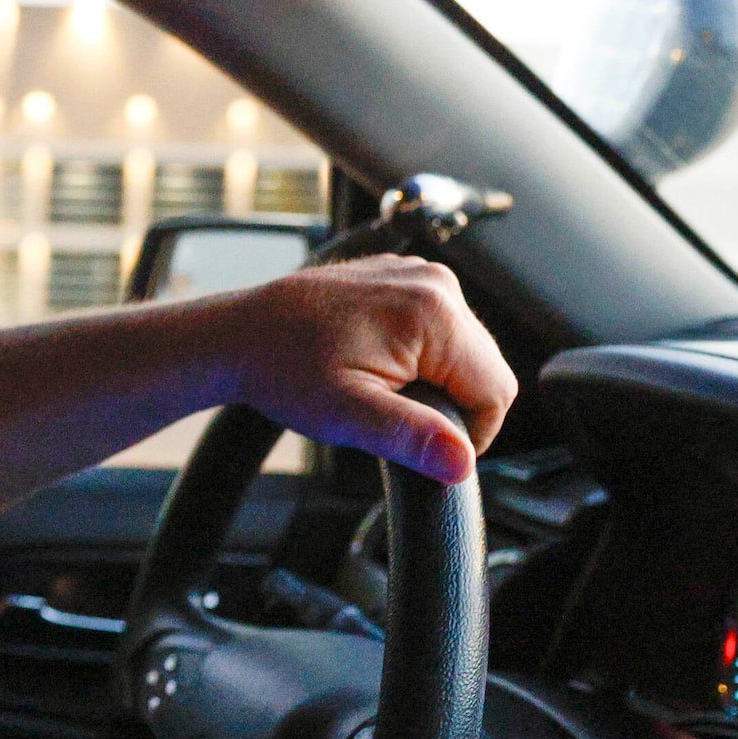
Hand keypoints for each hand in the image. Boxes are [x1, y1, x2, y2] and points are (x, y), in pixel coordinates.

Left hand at [214, 256, 515, 483]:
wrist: (241, 334)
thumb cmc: (283, 368)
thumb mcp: (347, 414)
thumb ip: (411, 436)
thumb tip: (462, 462)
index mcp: (435, 313)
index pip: (496, 392)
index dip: (468, 433)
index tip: (420, 442)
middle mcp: (437, 283)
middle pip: (485, 370)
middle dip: (449, 405)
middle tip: (390, 415)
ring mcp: (421, 275)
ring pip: (466, 353)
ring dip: (435, 382)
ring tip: (379, 388)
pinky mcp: (405, 279)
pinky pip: (441, 332)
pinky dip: (420, 358)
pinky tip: (376, 365)